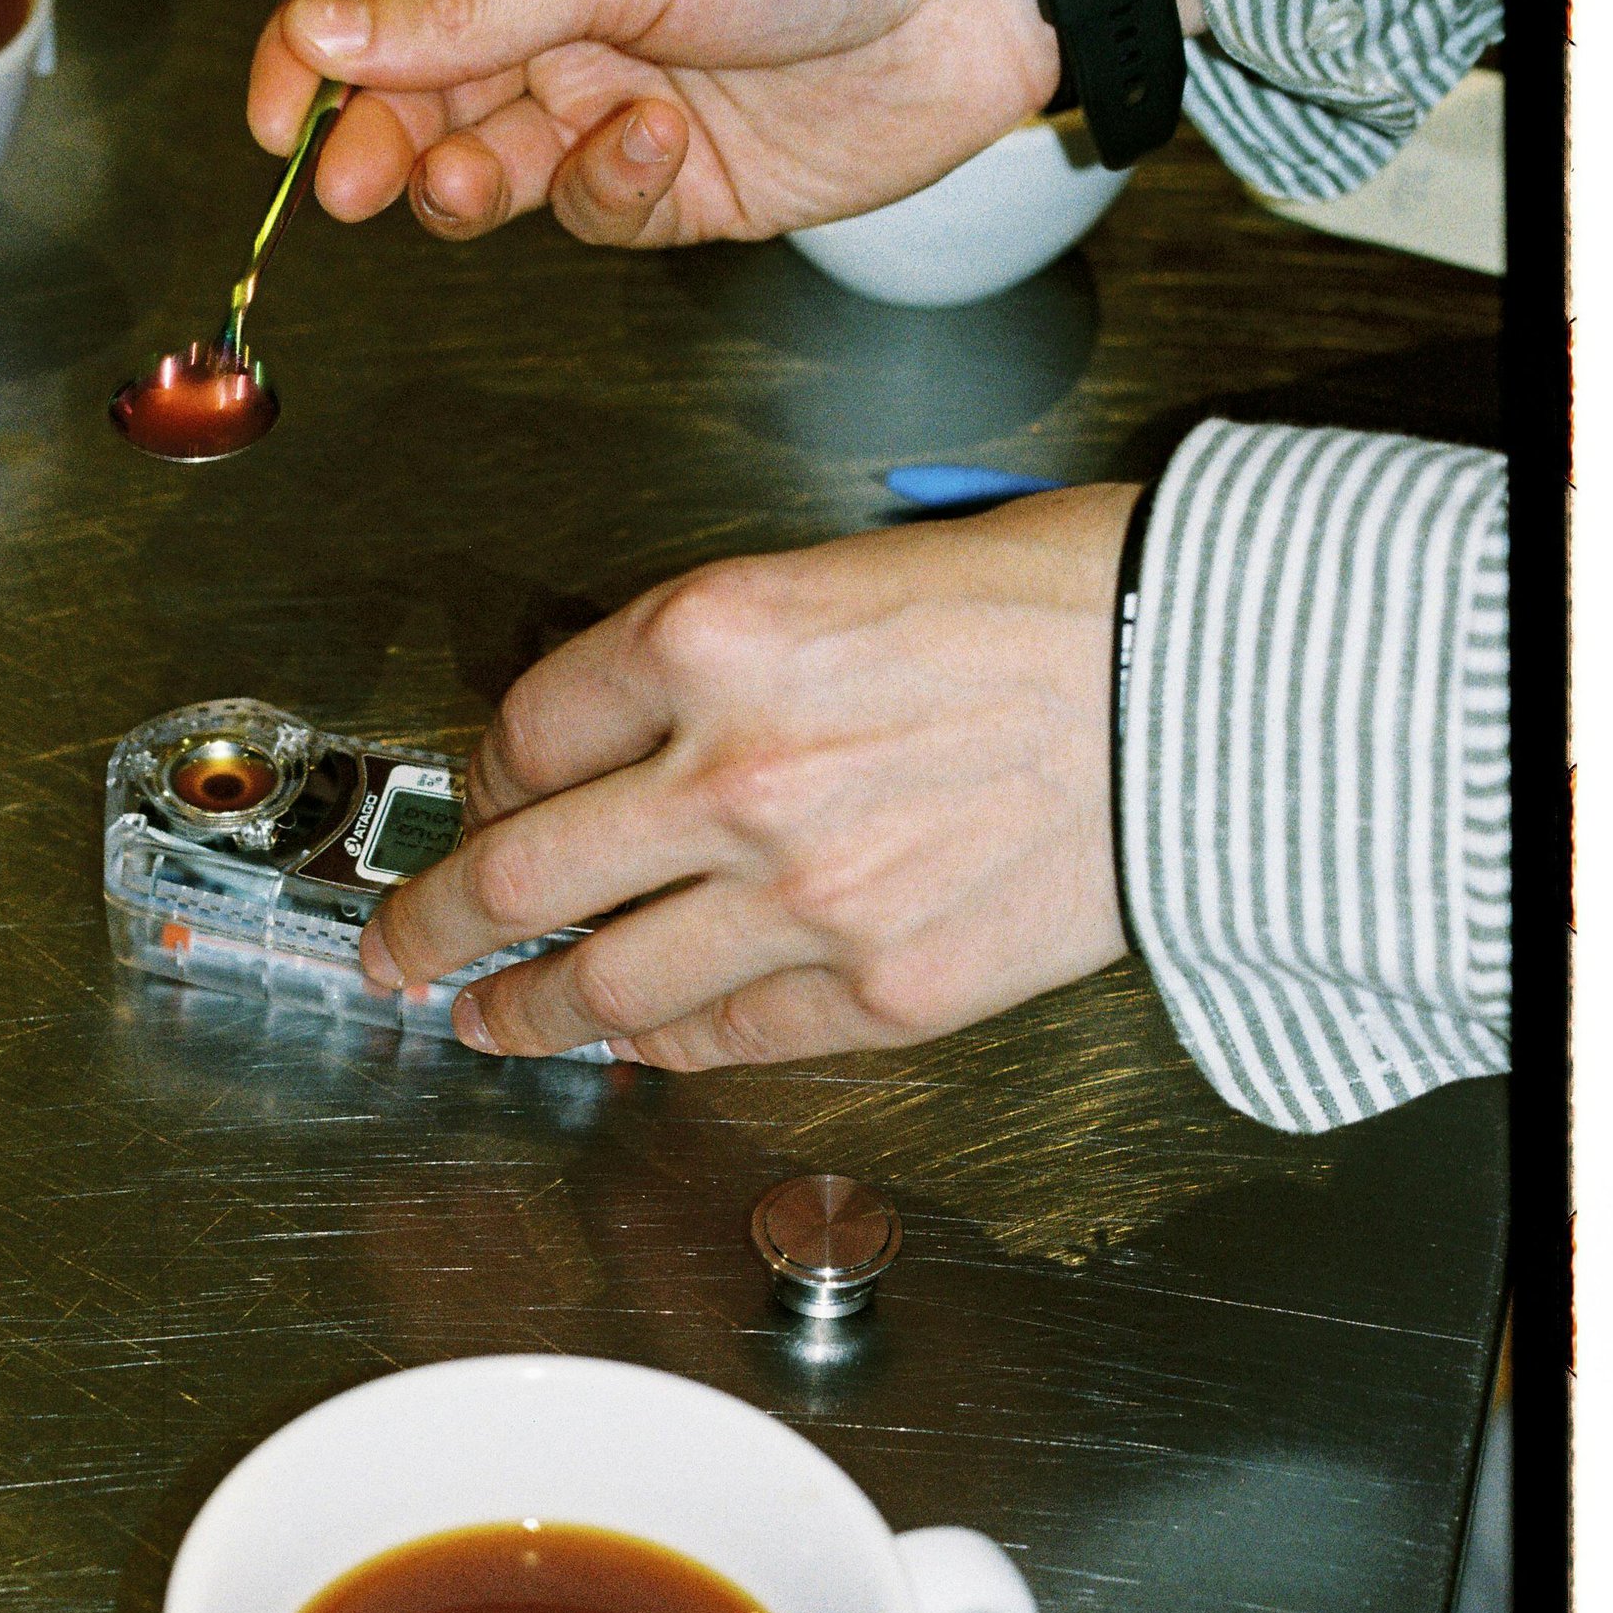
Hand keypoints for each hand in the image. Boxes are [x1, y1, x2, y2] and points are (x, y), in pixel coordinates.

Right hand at [246, 0, 1064, 246]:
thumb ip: (467, 8)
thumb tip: (323, 31)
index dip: (314, 51)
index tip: (280, 122)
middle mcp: (561, 7)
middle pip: (419, 93)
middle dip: (383, 140)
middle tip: (357, 183)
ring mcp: (614, 96)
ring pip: (494, 166)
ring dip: (476, 178)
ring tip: (486, 173)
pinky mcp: (677, 178)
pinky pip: (596, 209)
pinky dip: (606, 189)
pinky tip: (654, 144)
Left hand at [356, 488, 1138, 1068]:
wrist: (1217, 691)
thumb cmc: (1066, 601)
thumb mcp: (849, 566)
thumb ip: (726, 654)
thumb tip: (634, 729)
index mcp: (715, 636)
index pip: (531, 727)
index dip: (489, 773)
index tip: (483, 798)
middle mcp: (732, 771)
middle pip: (521, 873)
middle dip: (433, 922)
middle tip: (395, 946)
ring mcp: (801, 895)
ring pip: (601, 984)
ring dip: (522, 1013)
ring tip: (483, 1022)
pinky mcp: (879, 988)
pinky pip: (725, 1035)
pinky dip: (660, 1046)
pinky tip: (628, 1046)